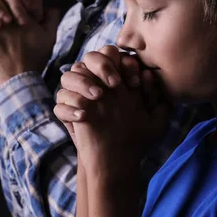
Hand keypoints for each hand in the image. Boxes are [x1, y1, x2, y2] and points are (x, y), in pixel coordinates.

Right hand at [54, 46, 169, 167]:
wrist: (115, 162)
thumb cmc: (136, 139)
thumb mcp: (155, 121)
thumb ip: (157, 99)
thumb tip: (148, 73)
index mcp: (115, 80)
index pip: (112, 55)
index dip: (122, 62)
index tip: (134, 82)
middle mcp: (95, 84)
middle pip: (89, 58)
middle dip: (101, 65)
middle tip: (114, 84)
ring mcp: (79, 98)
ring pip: (68, 76)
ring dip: (82, 82)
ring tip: (98, 98)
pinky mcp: (68, 114)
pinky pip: (59, 104)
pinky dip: (70, 109)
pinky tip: (84, 116)